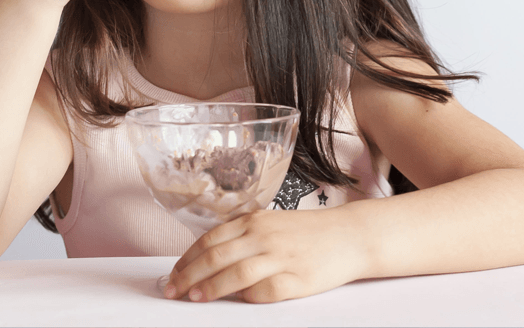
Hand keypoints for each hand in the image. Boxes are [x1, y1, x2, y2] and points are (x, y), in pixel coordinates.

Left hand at [165, 206, 363, 302]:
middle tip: (173, 290)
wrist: (350, 235)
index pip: (210, 240)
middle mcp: (264, 237)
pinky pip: (266, 291)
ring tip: (195, 298)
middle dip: (189, 275)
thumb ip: (243, 237)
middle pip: (216, 257)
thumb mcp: (271, 223)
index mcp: (254, 221)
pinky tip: (237, 302)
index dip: (188, 259)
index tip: (174, 274)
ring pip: (236, 274)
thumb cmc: (309, 231)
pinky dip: (248, 297)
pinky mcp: (297, 279)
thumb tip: (209, 258)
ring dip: (211, 288)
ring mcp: (281, 258)